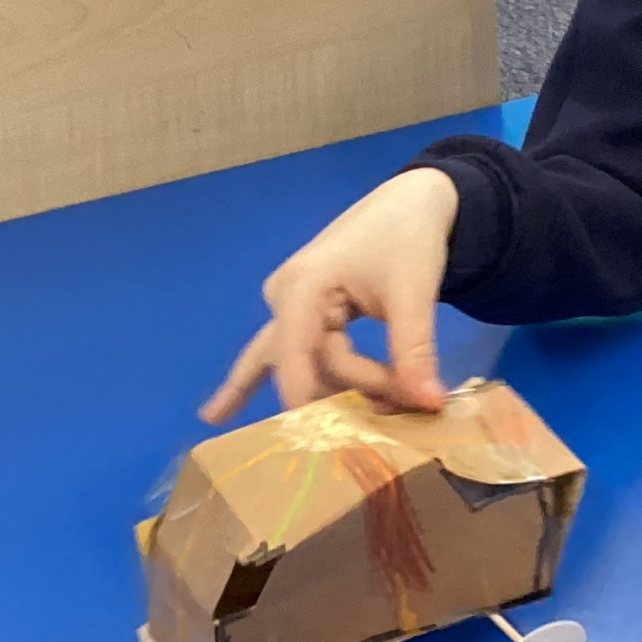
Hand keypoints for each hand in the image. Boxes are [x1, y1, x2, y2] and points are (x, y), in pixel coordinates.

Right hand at [201, 167, 459, 423]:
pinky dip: (259, 382)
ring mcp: (289, 306)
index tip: (347, 440)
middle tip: (404, 412)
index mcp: (302, 289)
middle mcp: (284, 299)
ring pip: (302, 365)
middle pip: (306, 367)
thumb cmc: (407, 237)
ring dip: (339, 392)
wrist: (411, 202)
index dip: (319, 406)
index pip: (296, 362)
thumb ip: (414, 351)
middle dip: (349, 397)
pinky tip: (214, 415)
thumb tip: (428, 405)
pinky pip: (286, 355)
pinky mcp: (303, 312)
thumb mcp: (414, 292)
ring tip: (384, 412)